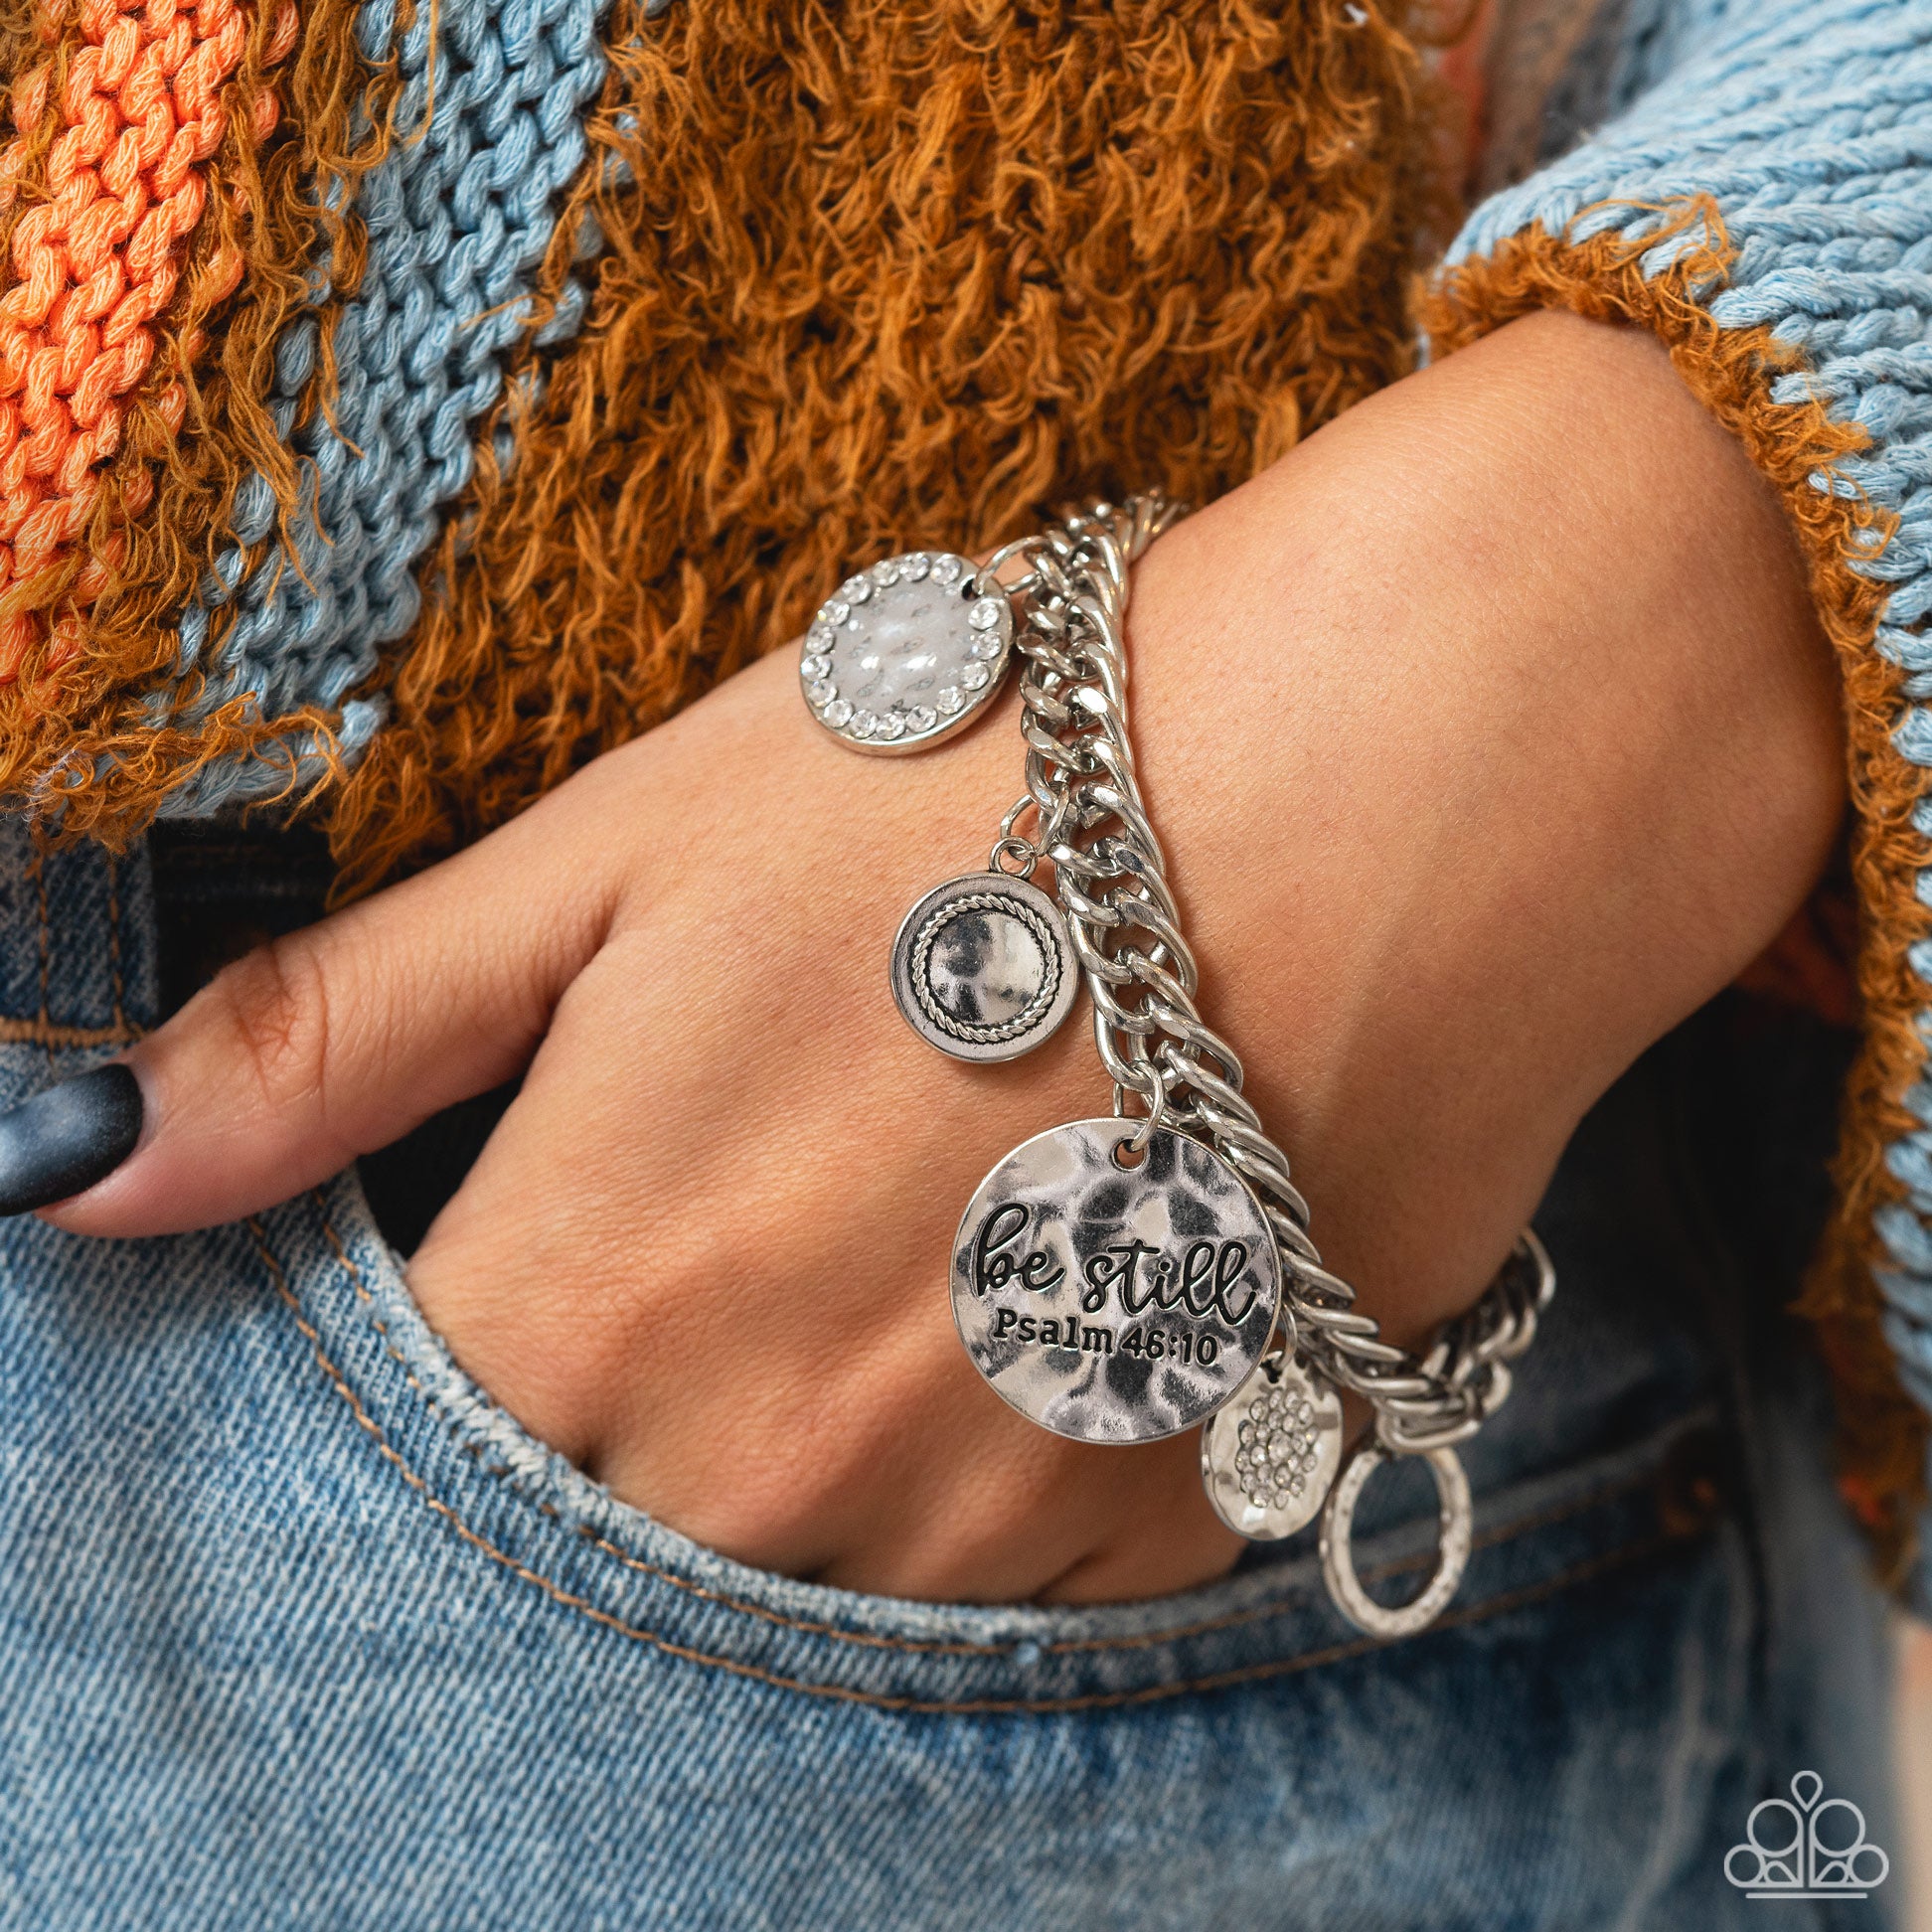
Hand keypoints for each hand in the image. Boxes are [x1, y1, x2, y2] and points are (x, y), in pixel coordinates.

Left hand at [35, 311, 1841, 1602]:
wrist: (1373, 791)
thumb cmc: (982, 779)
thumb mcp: (623, 856)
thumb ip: (339, 1037)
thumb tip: (67, 1164)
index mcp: (592, 1302)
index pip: (416, 1441)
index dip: (479, 1320)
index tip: (578, 1208)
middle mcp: (772, 1469)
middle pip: (616, 1517)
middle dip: (661, 1365)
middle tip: (791, 1167)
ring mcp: (986, 1518)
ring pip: (822, 1548)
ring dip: (842, 1408)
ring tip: (942, 1191)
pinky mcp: (1175, 1511)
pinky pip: (1023, 1551)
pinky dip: (1012, 1432)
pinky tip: (1072, 1247)